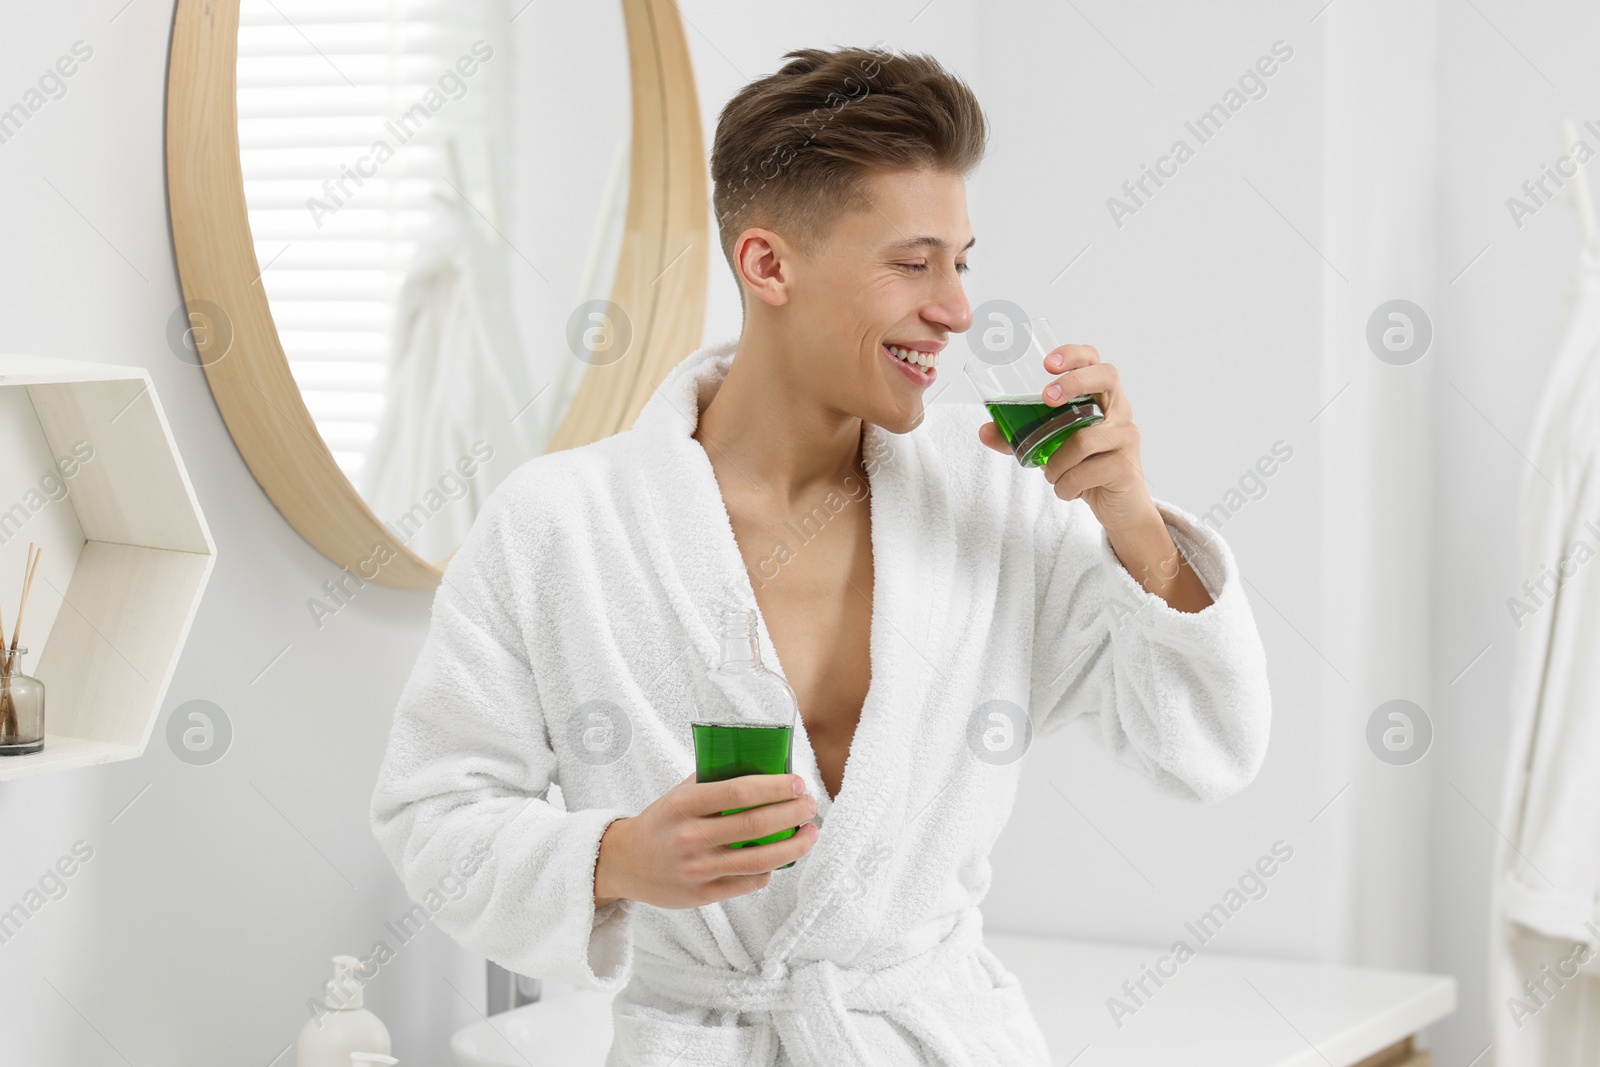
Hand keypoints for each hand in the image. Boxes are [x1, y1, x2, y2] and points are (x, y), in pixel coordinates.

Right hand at [594, 772, 819, 908]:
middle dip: (792, 814)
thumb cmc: (662, 822)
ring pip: (758, 860)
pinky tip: (780, 857)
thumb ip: (714, 781)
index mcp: (684, 805)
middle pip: (754, 825)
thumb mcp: (679, 794)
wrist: (625, 863)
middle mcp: (690, 837)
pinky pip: (748, 883)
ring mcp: (697, 869)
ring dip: (793, 846)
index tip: (797, 783)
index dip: (774, 787)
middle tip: (810, 805)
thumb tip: (762, 765)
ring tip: (810, 833)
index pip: (738, 792)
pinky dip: (770, 869)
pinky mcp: (703, 895)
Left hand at [978, 341, 1158, 535]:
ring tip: (1051, 474)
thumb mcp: (1052, 448)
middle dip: (1073, 382)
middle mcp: (1119, 410)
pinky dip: (1066, 485)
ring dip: (1056, 463)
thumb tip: (984, 430)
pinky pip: (1085, 473)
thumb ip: (1020, 438)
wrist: (1120, 506)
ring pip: (1083, 440)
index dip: (1074, 354)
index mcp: (1101, 398)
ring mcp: (1126, 436)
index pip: (1095, 361)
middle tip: (1046, 399)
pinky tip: (1066, 489)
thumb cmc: (1087, 466)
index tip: (1047, 363)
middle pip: (1106, 376)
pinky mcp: (1126, 467)